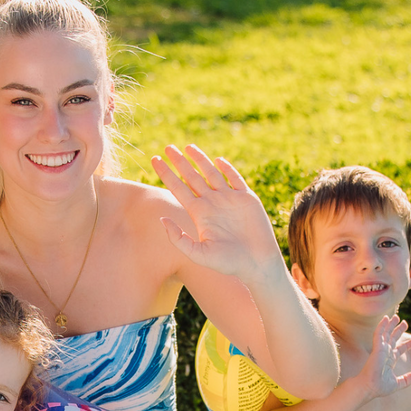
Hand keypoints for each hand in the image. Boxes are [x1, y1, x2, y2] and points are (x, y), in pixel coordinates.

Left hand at [150, 144, 279, 280]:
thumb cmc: (228, 262)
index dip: (166, 174)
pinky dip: (227, 169)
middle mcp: (212, 203)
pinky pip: (235, 179)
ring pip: (211, 173)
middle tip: (167, 147)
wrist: (256, 263)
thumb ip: (178, 238)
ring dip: (200, 159)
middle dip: (179, 162)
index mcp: (199, 213)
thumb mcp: (198, 253)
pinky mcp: (247, 198)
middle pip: (192, 177)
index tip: (154, 160)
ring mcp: (229, 199)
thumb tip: (162, 219)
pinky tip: (217, 160)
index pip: (178, 188)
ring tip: (187, 147)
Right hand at [361, 316, 410, 399]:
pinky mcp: (377, 348)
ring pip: (386, 334)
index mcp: (389, 361)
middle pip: (393, 339)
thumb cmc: (380, 387)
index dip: (405, 346)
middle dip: (398, 331)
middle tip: (405, 323)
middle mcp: (385, 354)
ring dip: (391, 325)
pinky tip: (386, 318)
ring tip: (397, 317)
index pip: (398, 350)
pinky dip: (382, 326)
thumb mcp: (397, 384)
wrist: (370, 387)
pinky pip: (379, 334)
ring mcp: (381, 350)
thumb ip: (407, 379)